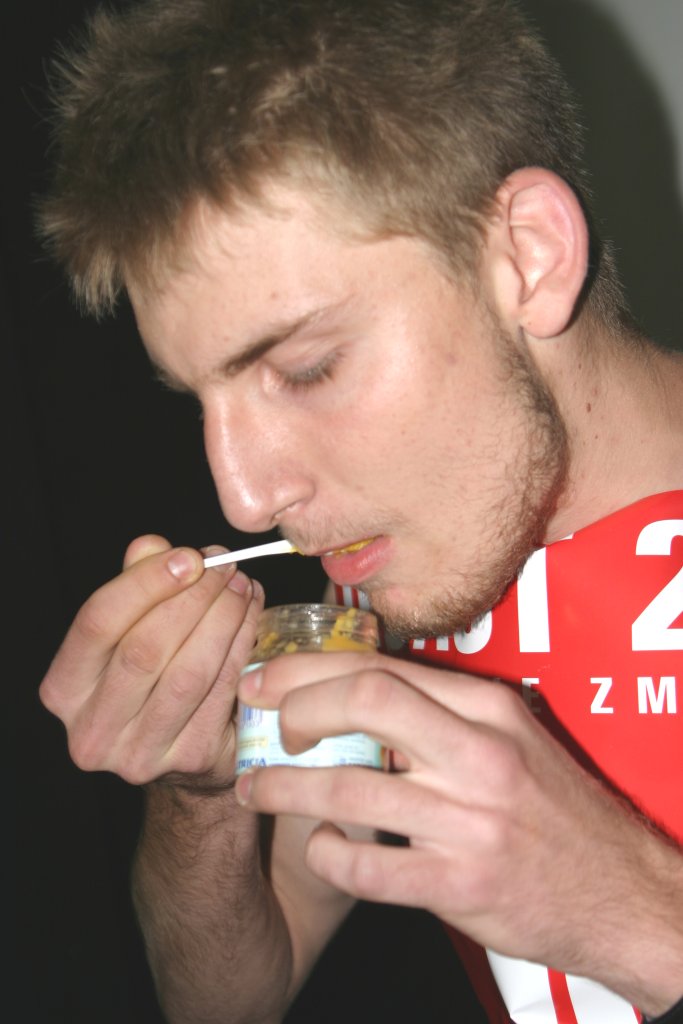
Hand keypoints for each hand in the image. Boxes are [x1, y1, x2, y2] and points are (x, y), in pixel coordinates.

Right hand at [40, 534, 263, 788]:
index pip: (97, 623)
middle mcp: (92, 730)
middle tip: (225, 566)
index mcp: (64, 690)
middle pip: (145, 648)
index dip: (145, 583)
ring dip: (223, 619)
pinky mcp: (189, 759)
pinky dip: (241, 646)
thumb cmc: (150, 678)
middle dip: (193, 598)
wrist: (179, 756)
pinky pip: (221, 691)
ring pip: (188, 672)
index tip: (188, 556)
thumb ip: (135, 585)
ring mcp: (139, 754)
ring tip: (242, 585)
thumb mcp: (130, 630)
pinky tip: (252, 616)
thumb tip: (152, 546)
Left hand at [234, 651, 682, 1003]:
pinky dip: (327, 854)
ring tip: (254, 789)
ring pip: (351, 788)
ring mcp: (471, 820)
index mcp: (487, 708)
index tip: (266, 680)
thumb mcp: (510, 737)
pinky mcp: (461, 884)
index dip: (307, 670)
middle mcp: (480, 754)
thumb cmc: (553, 807)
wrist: (617, 890)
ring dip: (285, 787)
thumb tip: (352, 689)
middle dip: (293, 708)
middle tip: (258, 726)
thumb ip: (441, 712)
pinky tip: (319, 845)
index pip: (380, 668)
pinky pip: (369, 867)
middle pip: (365, 703)